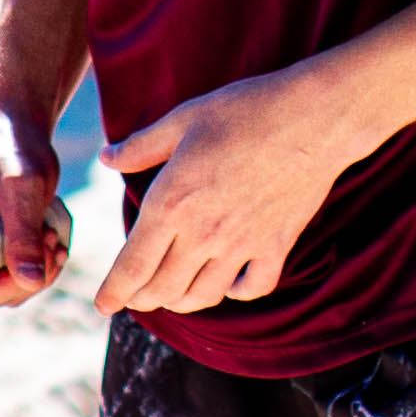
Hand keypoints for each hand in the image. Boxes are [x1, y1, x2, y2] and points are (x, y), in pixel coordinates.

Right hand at [0, 104, 70, 312]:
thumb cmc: (14, 145)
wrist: (20, 124)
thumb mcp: (22, 187)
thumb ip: (23, 233)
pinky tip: (54, 243)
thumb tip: (30, 282)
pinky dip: (34, 267)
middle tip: (50, 249)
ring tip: (55, 241)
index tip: (8, 282)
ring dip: (30, 275)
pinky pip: (7, 273)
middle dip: (15, 281)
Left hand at [96, 63, 358, 318]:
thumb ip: (141, 146)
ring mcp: (242, 245)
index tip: (103, 305)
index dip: (114, 291)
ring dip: (182, 300)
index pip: (133, 265)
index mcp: (172, 203)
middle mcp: (204, 234)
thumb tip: (106, 159)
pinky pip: (252, 288)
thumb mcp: (183, 119)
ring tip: (172, 293)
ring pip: (204, 295)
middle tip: (135, 296)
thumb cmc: (244, 111)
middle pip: (163, 288)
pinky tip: (228, 283)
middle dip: (142, 298)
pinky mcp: (277, 246)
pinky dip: (236, 292)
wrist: (313, 117)